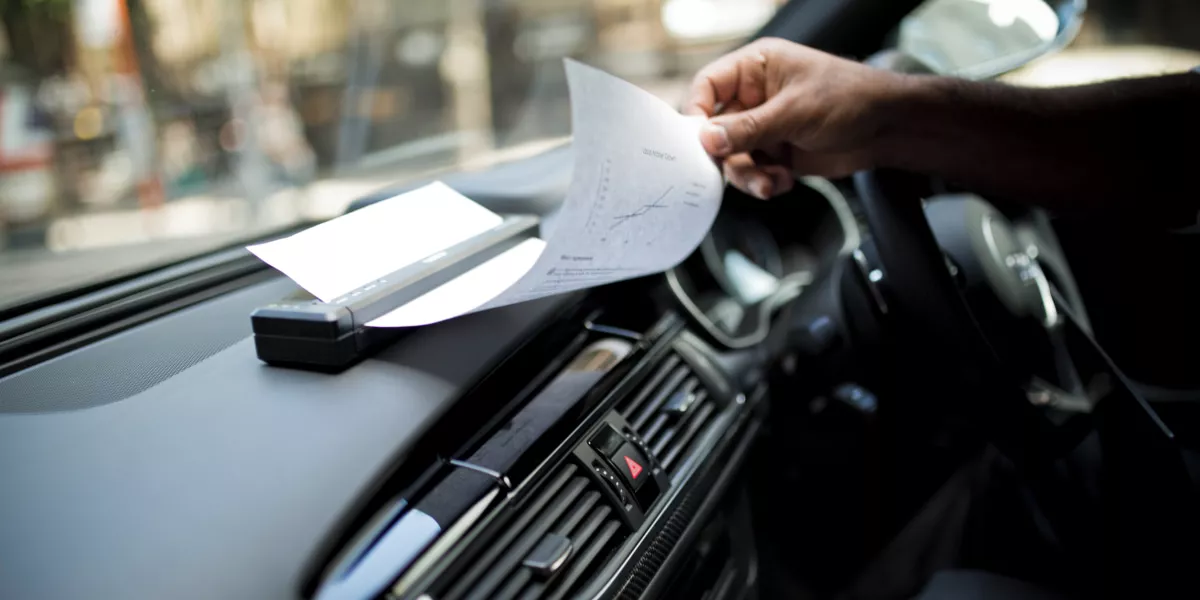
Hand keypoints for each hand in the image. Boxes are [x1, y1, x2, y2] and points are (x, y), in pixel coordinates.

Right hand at [684, 38, 906, 198]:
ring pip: (733, 158)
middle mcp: (755, 97)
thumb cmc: (851, 99)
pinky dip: (764, 182)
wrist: (889, 129)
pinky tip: (783, 181)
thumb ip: (748, 127)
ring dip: (748, 175)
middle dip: (728, 155)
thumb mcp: (795, 112)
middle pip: (715, 130)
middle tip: (739, 169)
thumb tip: (708, 139)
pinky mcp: (776, 152)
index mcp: (755, 68)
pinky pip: (753, 172)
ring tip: (770, 182)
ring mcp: (765, 126)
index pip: (707, 87)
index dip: (697, 114)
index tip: (700, 142)